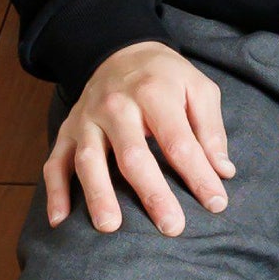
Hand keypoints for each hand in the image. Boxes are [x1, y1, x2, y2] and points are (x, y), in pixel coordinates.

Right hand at [44, 42, 234, 235]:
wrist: (121, 52)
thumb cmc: (167, 77)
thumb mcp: (199, 89)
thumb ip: (212, 130)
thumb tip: (223, 171)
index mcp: (153, 93)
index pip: (179, 142)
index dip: (199, 175)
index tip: (216, 203)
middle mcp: (116, 107)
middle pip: (133, 155)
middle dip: (153, 193)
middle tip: (172, 227)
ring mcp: (86, 120)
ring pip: (89, 161)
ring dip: (98, 195)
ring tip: (110, 227)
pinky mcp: (66, 131)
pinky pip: (55, 163)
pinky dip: (54, 192)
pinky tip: (60, 220)